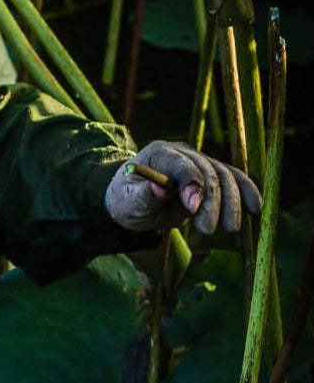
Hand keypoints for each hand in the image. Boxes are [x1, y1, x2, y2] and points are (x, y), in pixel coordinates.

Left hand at [105, 140, 261, 234]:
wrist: (132, 201)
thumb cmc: (125, 200)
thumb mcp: (126, 202)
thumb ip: (142, 196)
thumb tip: (158, 189)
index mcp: (159, 153)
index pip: (181, 164)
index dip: (191, 184)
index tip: (194, 208)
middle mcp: (183, 153)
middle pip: (207, 172)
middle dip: (212, 201)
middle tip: (208, 229)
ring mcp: (199, 162)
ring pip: (224, 176)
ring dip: (231, 203)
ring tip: (230, 229)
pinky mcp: (211, 175)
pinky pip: (233, 180)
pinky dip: (246, 193)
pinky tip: (256, 209)